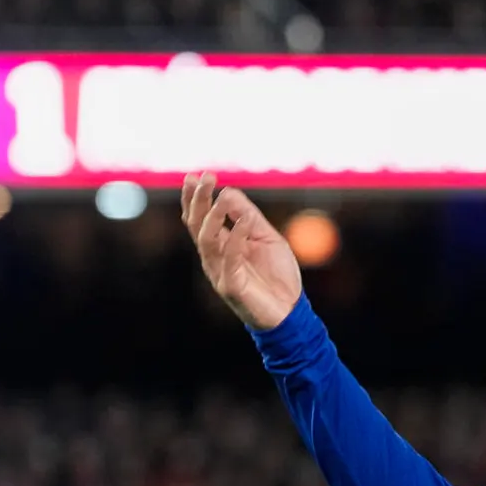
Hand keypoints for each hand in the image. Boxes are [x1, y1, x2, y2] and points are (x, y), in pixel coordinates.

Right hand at [181, 172, 302, 330]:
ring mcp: (220, 271)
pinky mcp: (231, 285)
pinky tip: (245, 219)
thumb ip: (249, 217)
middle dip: (198, 200)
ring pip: (206, 240)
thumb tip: (228, 192)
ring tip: (221, 194)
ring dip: (212, 215)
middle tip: (203, 177)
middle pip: (197, 225)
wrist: (290, 310)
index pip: (200, 218)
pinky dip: (237, 236)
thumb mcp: (267, 238)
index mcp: (222, 245)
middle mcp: (215, 257)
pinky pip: (230, 258)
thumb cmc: (277, 275)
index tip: (195, 175)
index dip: (195, 197)